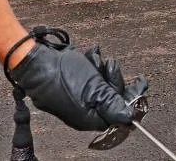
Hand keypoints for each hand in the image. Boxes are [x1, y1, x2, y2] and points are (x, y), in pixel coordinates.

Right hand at [10, 43, 140, 130]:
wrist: (34, 61)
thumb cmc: (60, 75)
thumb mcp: (94, 89)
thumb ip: (114, 103)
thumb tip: (131, 117)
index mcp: (90, 118)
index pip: (119, 114)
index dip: (131, 98)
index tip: (141, 83)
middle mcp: (84, 111)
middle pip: (111, 97)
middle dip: (113, 78)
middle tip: (110, 65)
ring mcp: (77, 98)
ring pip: (101, 84)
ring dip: (101, 68)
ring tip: (94, 59)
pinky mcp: (71, 85)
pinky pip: (89, 76)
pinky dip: (91, 65)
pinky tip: (87, 56)